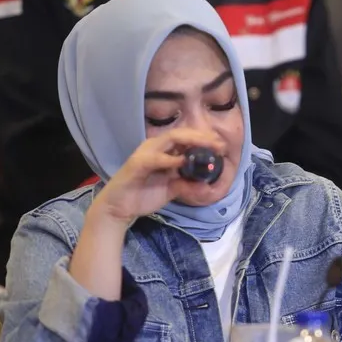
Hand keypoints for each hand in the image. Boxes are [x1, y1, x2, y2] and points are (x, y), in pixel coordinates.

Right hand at [92, 128, 225, 224]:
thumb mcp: (172, 189)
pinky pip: (155, 158)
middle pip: (181, 134)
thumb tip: (207, 187)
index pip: (186, 138)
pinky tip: (182, 162)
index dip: (204, 139)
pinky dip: (169, 159)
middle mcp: (155, 147)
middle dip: (202, 137)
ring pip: (170, 139)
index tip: (222, 145)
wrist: (119, 207)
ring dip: (191, 141)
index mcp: (163, 150)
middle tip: (219, 143)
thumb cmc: (144, 194)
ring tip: (208, 146)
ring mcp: (145, 153)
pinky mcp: (137, 164)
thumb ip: (188, 185)